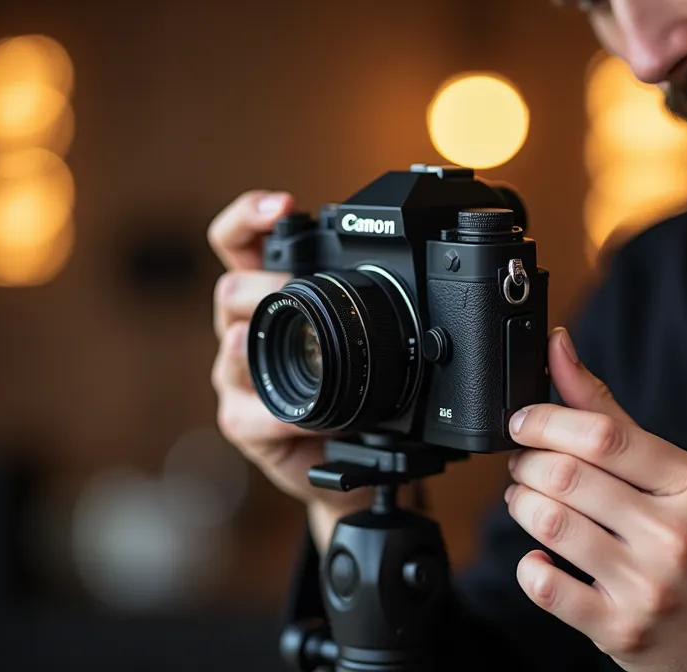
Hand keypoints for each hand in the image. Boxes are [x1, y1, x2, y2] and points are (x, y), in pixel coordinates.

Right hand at [208, 190, 373, 549]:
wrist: (356, 468)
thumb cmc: (365, 397)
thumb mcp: (379, 344)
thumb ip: (391, 305)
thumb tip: (455, 265)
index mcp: (277, 299)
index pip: (244, 244)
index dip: (251, 216)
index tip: (281, 203)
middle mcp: (250, 332)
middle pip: (231, 290)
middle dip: (260, 283)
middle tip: (292, 285)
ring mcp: (241, 379)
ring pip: (232, 346)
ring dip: (255, 341)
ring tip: (287, 344)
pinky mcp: (245, 423)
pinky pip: (250, 412)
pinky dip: (279, 415)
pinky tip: (302, 418)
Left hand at [504, 328, 686, 671]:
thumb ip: (616, 420)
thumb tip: (562, 352)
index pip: (604, 435)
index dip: (546, 419)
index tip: (525, 421)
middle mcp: (674, 534)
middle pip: (566, 476)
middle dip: (526, 462)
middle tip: (525, 464)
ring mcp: (647, 585)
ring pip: (548, 525)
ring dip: (521, 505)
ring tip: (529, 502)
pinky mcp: (621, 630)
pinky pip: (546, 588)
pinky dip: (529, 566)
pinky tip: (541, 557)